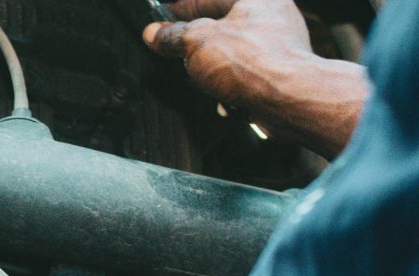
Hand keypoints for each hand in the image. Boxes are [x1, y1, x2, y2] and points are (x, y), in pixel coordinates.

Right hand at [143, 0, 311, 108]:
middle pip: (224, 23)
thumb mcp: (196, 42)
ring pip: (235, 50)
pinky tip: (217, 92)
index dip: (182, 8)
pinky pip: (246, 73)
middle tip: (174, 47)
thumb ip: (172, 36)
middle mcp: (273, 16)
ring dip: (212, 62)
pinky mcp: (281, 73)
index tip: (163, 19)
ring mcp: (280, 45)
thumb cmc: (255, 63)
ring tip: (193, 73)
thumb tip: (154, 33)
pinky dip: (229, 81)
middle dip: (197, 38)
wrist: (288, 99)